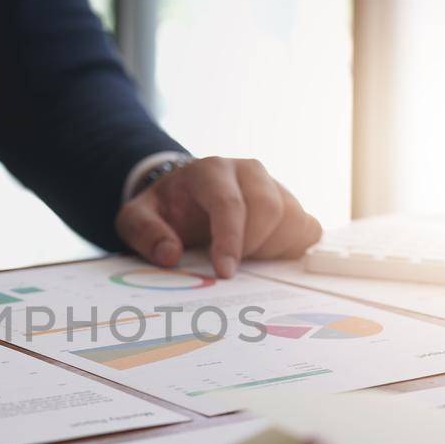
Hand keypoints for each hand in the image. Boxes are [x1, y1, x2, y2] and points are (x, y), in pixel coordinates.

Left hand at [116, 157, 322, 278]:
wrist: (183, 198)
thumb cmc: (164, 210)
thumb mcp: (137, 219)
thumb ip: (145, 234)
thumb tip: (170, 255)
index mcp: (210, 170)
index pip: (228, 202)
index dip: (230, 240)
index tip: (224, 272)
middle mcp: (248, 172)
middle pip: (269, 207)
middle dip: (253, 245)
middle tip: (232, 268)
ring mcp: (274, 186)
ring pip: (293, 218)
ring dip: (272, 250)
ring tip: (245, 261)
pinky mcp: (290, 205)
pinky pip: (307, 229)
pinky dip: (292, 250)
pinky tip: (267, 260)